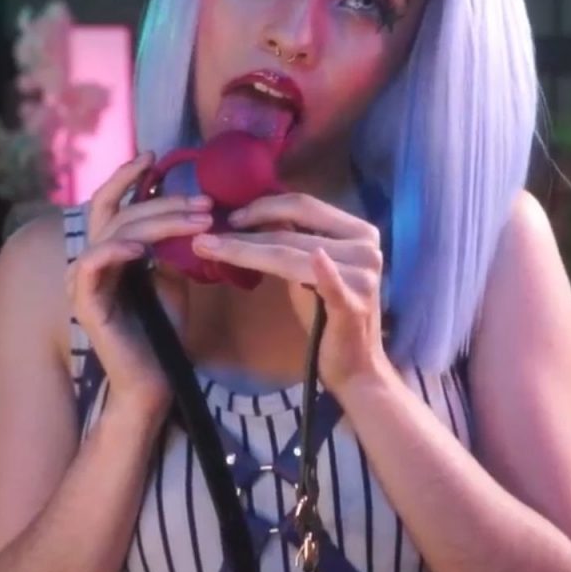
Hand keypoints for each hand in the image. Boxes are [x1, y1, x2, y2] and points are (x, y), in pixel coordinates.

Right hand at [66, 151, 212, 419]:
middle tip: (205, 202)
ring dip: (159, 220)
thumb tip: (186, 213)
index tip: (155, 156)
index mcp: (109, 253)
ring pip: (116, 231)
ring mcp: (85, 281)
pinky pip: (92, 263)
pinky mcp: (85, 302)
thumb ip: (169, 246)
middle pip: (120, 212)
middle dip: (165, 201)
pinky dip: (116, 249)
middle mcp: (91, 261)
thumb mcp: (172, 277)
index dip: (128, 177)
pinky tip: (143, 249)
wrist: (157, 380)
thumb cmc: (164, 331)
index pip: (111, 203)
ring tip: (198, 220)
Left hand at [190, 193, 391, 391]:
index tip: (230, 217)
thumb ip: (294, 242)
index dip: (264, 206)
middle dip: (244, 232)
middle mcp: (366, 248)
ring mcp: (362, 275)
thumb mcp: (309, 272)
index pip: (304, 205)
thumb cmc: (328, 317)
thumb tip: (256, 215)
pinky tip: (316, 261)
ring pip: (291, 255)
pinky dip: (324, 273)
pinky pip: (331, 285)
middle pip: (292, 232)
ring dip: (245, 251)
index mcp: (359, 231)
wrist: (355, 366)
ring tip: (209, 248)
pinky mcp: (354, 304)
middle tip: (204, 236)